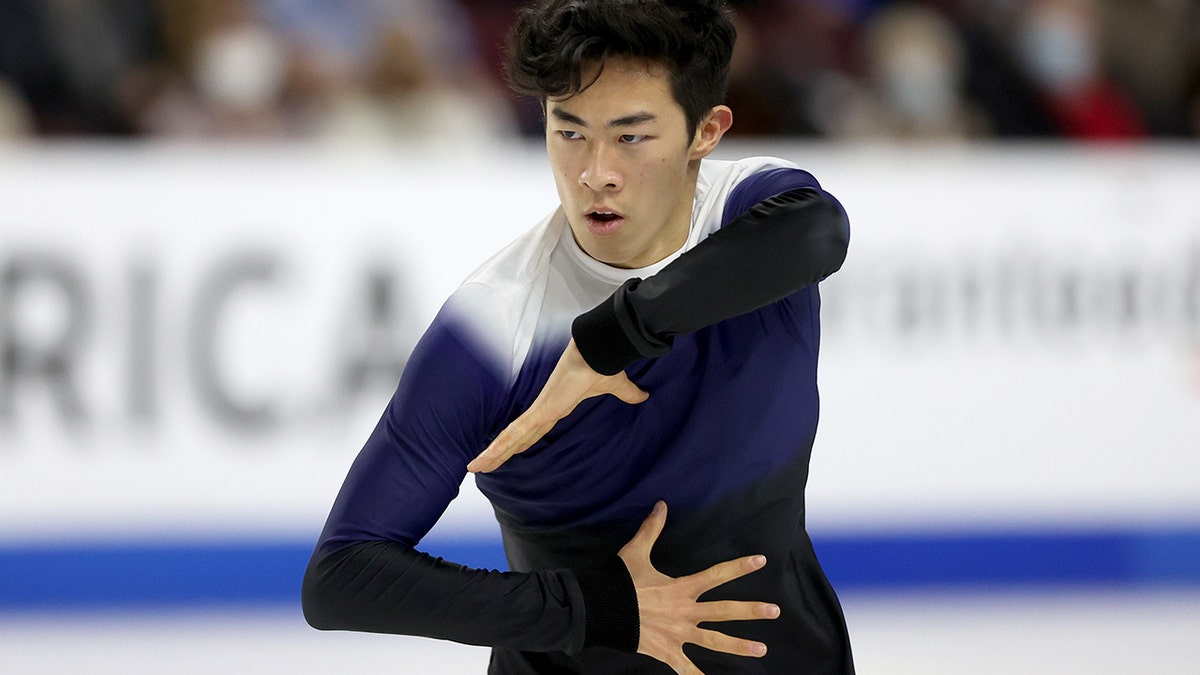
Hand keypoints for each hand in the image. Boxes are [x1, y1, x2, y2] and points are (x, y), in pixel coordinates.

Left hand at [467, 339, 647, 472]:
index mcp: (556, 406)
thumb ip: (626, 394)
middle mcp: (544, 410)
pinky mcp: (542, 411)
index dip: (520, 441)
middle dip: (499, 452)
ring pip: (510, 438)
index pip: (534, 429)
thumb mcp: (617, 387)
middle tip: (480, 465)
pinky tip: (486, 457)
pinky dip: (500, 445)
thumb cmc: (603, 365)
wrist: (599, 351)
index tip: (509, 451)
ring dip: (493, 453)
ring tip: (473, 468)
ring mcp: (540, 411)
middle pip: (516, 437)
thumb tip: (643, 396)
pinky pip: (517, 433)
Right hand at [620, 501, 779, 674]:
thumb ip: (652, 529)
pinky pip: (685, 669)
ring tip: (762, 649)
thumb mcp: (636, 552)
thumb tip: (662, 504)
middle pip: (725, 611)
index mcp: (682, 588)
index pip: (717, 575)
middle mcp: (686, 612)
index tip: (761, 561)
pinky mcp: (667, 652)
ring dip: (739, 646)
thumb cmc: (621, 582)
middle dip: (751, 611)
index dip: (739, 567)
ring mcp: (679, 634)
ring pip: (715, 642)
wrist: (604, 611)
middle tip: (775, 610)